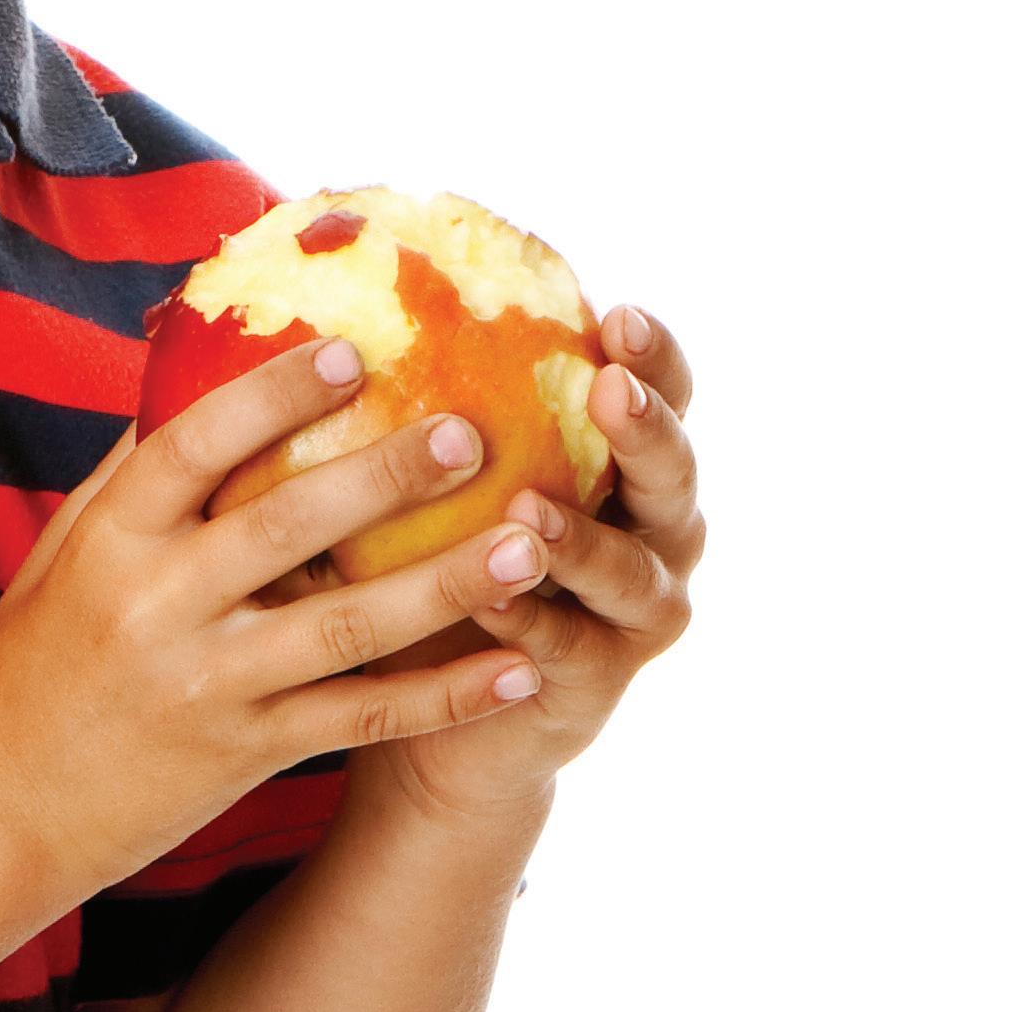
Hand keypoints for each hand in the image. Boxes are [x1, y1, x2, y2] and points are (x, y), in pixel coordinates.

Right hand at [0, 336, 586, 903]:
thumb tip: (194, 371)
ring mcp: (208, 685)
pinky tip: (515, 674)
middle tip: (471, 432)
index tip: (348, 351)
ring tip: (526, 547)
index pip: (194, 446)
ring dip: (443, 588)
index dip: (270, 395)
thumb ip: (131, 473)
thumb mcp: (63, 552)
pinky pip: (361, 720)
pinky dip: (442, 698)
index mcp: (111, 540)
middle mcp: (160, 605)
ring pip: (344, 629)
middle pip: (286, 527)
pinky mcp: (246, 752)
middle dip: (384, 476)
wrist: (0, 806)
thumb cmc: (34, 660)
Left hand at [347, 303, 704, 827]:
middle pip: (674, 474)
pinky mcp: (599, 684)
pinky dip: (536, 626)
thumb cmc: (426, 555)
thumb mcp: (425, 476)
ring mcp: (634, 613)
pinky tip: (495, 606)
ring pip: (634, 572)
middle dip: (647, 430)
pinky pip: (573, 650)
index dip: (650, 355)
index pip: (656, 392)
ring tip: (529, 510)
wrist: (436, 706)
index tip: (616, 311)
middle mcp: (648, 532)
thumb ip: (418, 403)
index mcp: (616, 461)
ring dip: (585, 541)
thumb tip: (338, 305)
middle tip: (609, 390)